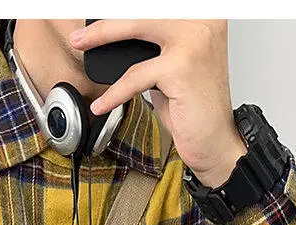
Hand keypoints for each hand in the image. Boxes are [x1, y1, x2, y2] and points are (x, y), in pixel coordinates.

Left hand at [69, 20, 247, 188]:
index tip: (100, 11)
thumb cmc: (194, 106)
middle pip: (144, 9)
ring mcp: (194, 40)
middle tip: (82, 25)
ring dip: (102, 35)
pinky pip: (136, 75)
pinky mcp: (181, 67)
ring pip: (136, 27)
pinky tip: (101, 103)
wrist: (215, 141)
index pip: (158, 5)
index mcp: (203, 14)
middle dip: (108, 17)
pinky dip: (114, 91)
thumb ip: (153, 43)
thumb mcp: (172, 64)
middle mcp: (203, 19)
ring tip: (80, 44)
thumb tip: (117, 32)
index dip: (125, 10)